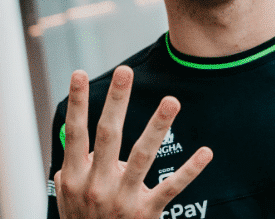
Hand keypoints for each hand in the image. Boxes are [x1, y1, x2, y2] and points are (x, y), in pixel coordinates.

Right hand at [54, 66, 212, 217]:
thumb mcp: (68, 192)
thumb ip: (75, 162)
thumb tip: (78, 132)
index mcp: (76, 175)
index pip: (75, 131)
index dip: (77, 102)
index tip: (79, 72)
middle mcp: (97, 184)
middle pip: (108, 135)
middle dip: (116, 102)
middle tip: (125, 71)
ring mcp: (122, 199)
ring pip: (142, 156)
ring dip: (157, 126)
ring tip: (171, 100)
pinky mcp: (146, 213)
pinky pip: (171, 188)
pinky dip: (189, 171)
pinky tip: (205, 152)